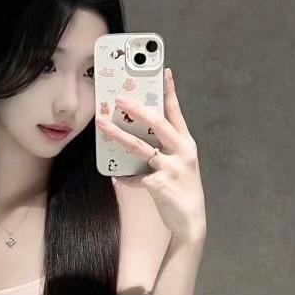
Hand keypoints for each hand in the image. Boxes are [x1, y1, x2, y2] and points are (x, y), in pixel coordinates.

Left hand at [95, 67, 206, 242]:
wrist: (191, 222)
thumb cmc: (183, 190)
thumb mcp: (180, 165)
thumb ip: (164, 149)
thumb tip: (138, 135)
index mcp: (187, 144)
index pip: (177, 113)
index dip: (170, 91)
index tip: (164, 72)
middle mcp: (182, 153)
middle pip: (158, 124)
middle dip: (137, 108)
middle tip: (120, 97)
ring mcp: (171, 168)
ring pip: (140, 147)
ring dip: (118, 135)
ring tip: (103, 124)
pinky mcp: (159, 185)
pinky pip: (134, 176)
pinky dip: (124, 177)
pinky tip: (118, 176)